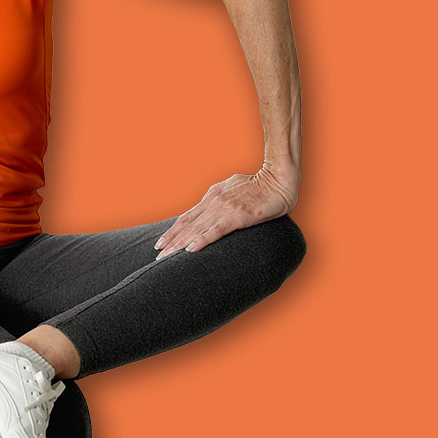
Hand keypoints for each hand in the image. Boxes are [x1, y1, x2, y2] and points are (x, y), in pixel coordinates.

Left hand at [153, 165, 298, 259]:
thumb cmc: (259, 185)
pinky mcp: (239, 216)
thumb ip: (219, 198)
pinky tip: (191, 250)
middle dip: (171, 242)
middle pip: (187, 225)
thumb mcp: (232, 188)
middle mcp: (214, 202)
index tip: (160, 244)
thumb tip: (210, 206)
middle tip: (157, 256)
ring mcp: (225, 209)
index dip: (172, 231)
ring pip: (197, 229)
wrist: (280, 179)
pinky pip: (216, 230)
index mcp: (211, 197)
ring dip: (180, 244)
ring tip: (166, 257)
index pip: (186, 217)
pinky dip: (202, 240)